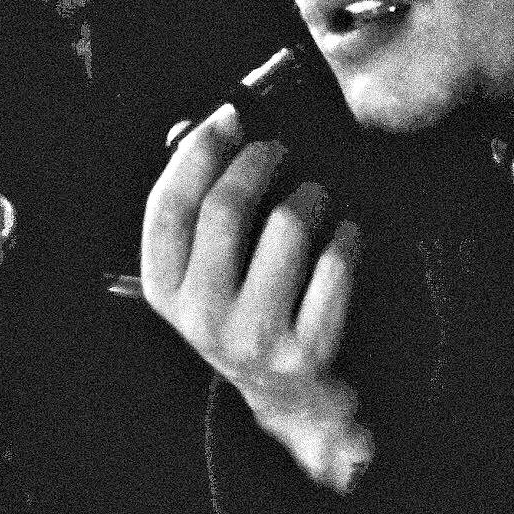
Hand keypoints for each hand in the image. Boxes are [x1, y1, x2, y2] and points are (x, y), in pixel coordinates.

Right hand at [140, 107, 374, 492]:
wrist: (287, 398)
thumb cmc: (243, 308)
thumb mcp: (200, 272)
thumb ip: (193, 209)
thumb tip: (201, 125)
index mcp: (164, 291)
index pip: (169, 206)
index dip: (199, 151)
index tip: (229, 116)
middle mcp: (201, 317)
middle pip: (227, 208)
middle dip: (260, 159)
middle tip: (280, 147)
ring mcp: (253, 337)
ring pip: (289, 226)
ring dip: (311, 194)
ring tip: (316, 196)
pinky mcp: (306, 350)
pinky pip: (336, 263)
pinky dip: (348, 236)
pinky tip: (346, 236)